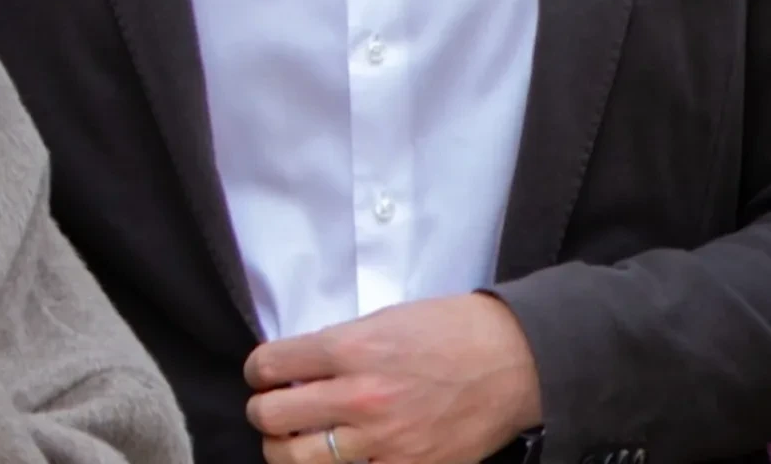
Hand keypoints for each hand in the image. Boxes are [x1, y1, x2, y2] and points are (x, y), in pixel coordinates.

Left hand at [244, 293, 541, 463]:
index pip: (270, 364)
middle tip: (271, 410)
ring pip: (296, 460)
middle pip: (272, 416)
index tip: (263, 374)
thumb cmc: (450, 332)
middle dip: (263, 412)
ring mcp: (384, 441)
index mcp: (351, 348)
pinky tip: (339, 458)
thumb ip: (335, 347)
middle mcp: (360, 396)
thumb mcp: (383, 321)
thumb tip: (297, 371)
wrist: (512, 361)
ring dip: (284, 449)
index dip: (258, 370)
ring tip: (291, 441)